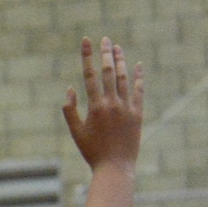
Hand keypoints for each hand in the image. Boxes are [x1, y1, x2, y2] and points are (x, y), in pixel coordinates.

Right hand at [62, 36, 143, 172]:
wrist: (115, 167)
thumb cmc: (92, 151)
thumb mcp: (75, 132)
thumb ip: (70, 110)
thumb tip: (69, 89)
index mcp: (95, 107)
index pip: (90, 75)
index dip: (87, 56)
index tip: (87, 41)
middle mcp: (112, 104)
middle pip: (109, 72)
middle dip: (106, 54)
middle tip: (105, 39)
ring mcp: (127, 107)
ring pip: (124, 78)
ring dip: (121, 61)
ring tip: (118, 48)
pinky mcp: (138, 113)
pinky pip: (138, 90)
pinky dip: (138, 77)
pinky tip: (137, 65)